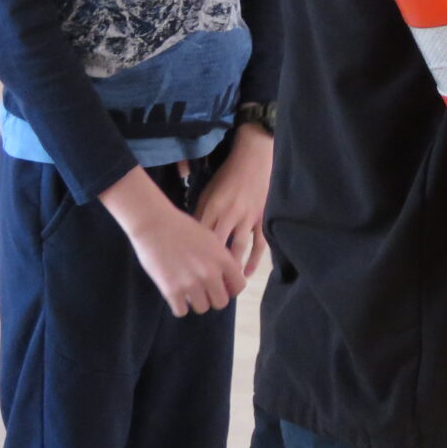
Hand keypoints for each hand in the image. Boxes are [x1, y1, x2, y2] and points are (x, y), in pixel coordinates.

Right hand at [100, 166, 246, 316]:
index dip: (231, 289)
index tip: (223, 288)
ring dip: (196, 302)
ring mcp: (191, 283)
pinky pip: (181, 311)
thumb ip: (221, 258)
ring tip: (188, 291)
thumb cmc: (182, 227)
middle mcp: (210, 273)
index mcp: (222, 259)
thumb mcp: (210, 238)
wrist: (155, 224)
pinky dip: (179, 306)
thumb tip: (227, 278)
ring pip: (202, 308)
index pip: (239, 286)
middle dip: (213, 298)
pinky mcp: (171, 290)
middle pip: (221, 302)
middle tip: (204, 291)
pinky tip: (176, 295)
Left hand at [195, 122, 274, 277]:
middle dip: (210, 268)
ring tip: (224, 288)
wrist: (253, 158)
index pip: (200, 237)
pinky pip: (258, 243)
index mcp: (212, 207)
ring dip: (232, 269)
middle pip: (217, 247)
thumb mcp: (208, 192)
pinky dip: (254, 260)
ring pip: (238, 248)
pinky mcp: (261, 218)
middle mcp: (229, 215)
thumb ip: (201, 213)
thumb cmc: (227, 176)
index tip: (185, 274)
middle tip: (203, 288)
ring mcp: (247, 217)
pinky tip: (247, 275)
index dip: (193, 256)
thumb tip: (191, 235)